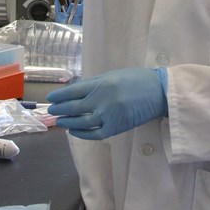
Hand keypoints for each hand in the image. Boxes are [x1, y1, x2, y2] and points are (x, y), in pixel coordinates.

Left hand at [46, 67, 167, 139]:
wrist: (159, 92)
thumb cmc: (136, 80)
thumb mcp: (113, 75)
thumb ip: (95, 83)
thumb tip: (75, 92)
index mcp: (102, 83)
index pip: (73, 91)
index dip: (60, 95)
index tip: (51, 98)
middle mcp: (102, 99)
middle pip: (74, 107)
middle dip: (60, 109)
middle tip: (51, 111)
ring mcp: (109, 115)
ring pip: (82, 122)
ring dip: (68, 122)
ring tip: (60, 122)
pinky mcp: (116, 128)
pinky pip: (95, 134)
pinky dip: (82, 134)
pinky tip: (74, 132)